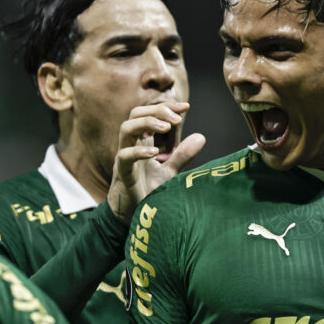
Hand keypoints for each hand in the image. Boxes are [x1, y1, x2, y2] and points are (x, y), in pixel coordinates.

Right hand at [108, 102, 205, 221]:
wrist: (135, 217)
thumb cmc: (147, 191)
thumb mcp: (169, 171)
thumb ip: (182, 155)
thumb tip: (201, 137)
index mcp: (143, 141)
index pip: (150, 113)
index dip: (167, 107)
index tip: (186, 107)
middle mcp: (132, 145)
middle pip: (135, 113)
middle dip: (157, 110)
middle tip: (177, 118)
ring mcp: (125, 158)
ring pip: (125, 128)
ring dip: (147, 123)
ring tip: (166, 127)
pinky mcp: (122, 173)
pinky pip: (124, 156)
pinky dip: (139, 151)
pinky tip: (155, 153)